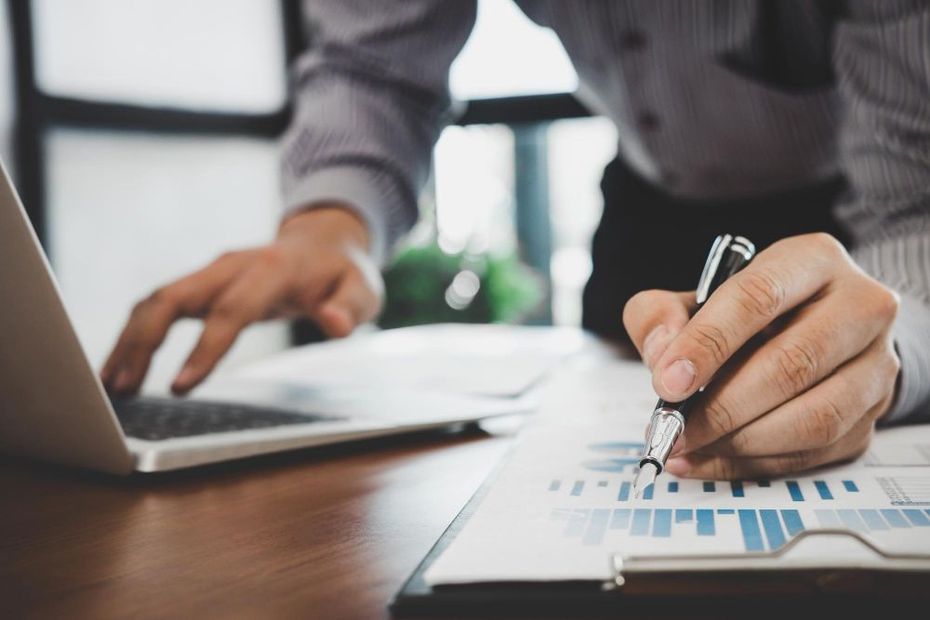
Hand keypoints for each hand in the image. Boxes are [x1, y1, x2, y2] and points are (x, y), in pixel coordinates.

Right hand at [101, 205, 382, 395]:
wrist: (324, 241)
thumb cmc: (343, 272)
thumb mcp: (363, 289)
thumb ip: (350, 306)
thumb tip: (336, 323)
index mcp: (271, 269)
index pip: (231, 311)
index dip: (204, 348)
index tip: (180, 386)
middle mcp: (231, 265)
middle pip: (174, 297)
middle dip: (143, 342)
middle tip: (122, 389)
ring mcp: (212, 272)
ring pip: (157, 300)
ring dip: (129, 340)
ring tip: (110, 385)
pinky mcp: (202, 284)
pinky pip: (159, 305)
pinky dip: (136, 333)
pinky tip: (122, 366)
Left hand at [623, 233, 899, 478]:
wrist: (815, 328)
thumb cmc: (750, 312)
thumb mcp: (697, 295)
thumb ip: (661, 313)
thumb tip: (661, 355)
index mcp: (812, 260)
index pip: (758, 297)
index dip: (708, 343)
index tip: (668, 382)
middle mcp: (859, 306)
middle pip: (792, 364)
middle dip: (722, 407)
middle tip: (674, 428)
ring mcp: (875, 364)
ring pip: (814, 418)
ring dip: (740, 443)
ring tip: (688, 446)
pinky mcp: (873, 415)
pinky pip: (815, 453)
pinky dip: (752, 464)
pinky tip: (709, 459)